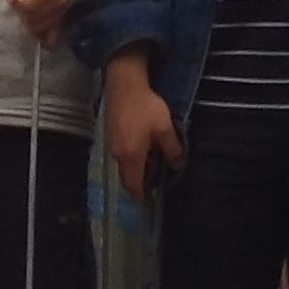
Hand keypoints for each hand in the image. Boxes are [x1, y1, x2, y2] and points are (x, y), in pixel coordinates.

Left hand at [7, 0, 70, 41]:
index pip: (27, 7)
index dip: (16, 3)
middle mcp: (56, 3)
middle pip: (34, 21)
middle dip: (21, 16)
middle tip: (19, 4)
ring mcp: (61, 11)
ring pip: (41, 29)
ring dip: (29, 25)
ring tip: (26, 11)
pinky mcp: (62, 15)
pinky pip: (53, 33)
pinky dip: (44, 37)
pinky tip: (37, 37)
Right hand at [104, 54, 184, 199]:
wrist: (125, 84)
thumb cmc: (146, 107)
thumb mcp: (164, 128)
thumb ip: (172, 149)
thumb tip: (178, 165)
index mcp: (131, 157)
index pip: (133, 185)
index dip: (140, 197)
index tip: (147, 204)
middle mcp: (118, 154)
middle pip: (127, 177)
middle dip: (140, 183)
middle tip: (155, 183)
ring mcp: (112, 143)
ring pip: (124, 165)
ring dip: (137, 168)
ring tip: (153, 163)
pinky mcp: (111, 133)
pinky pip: (122, 153)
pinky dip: (132, 157)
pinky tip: (143, 148)